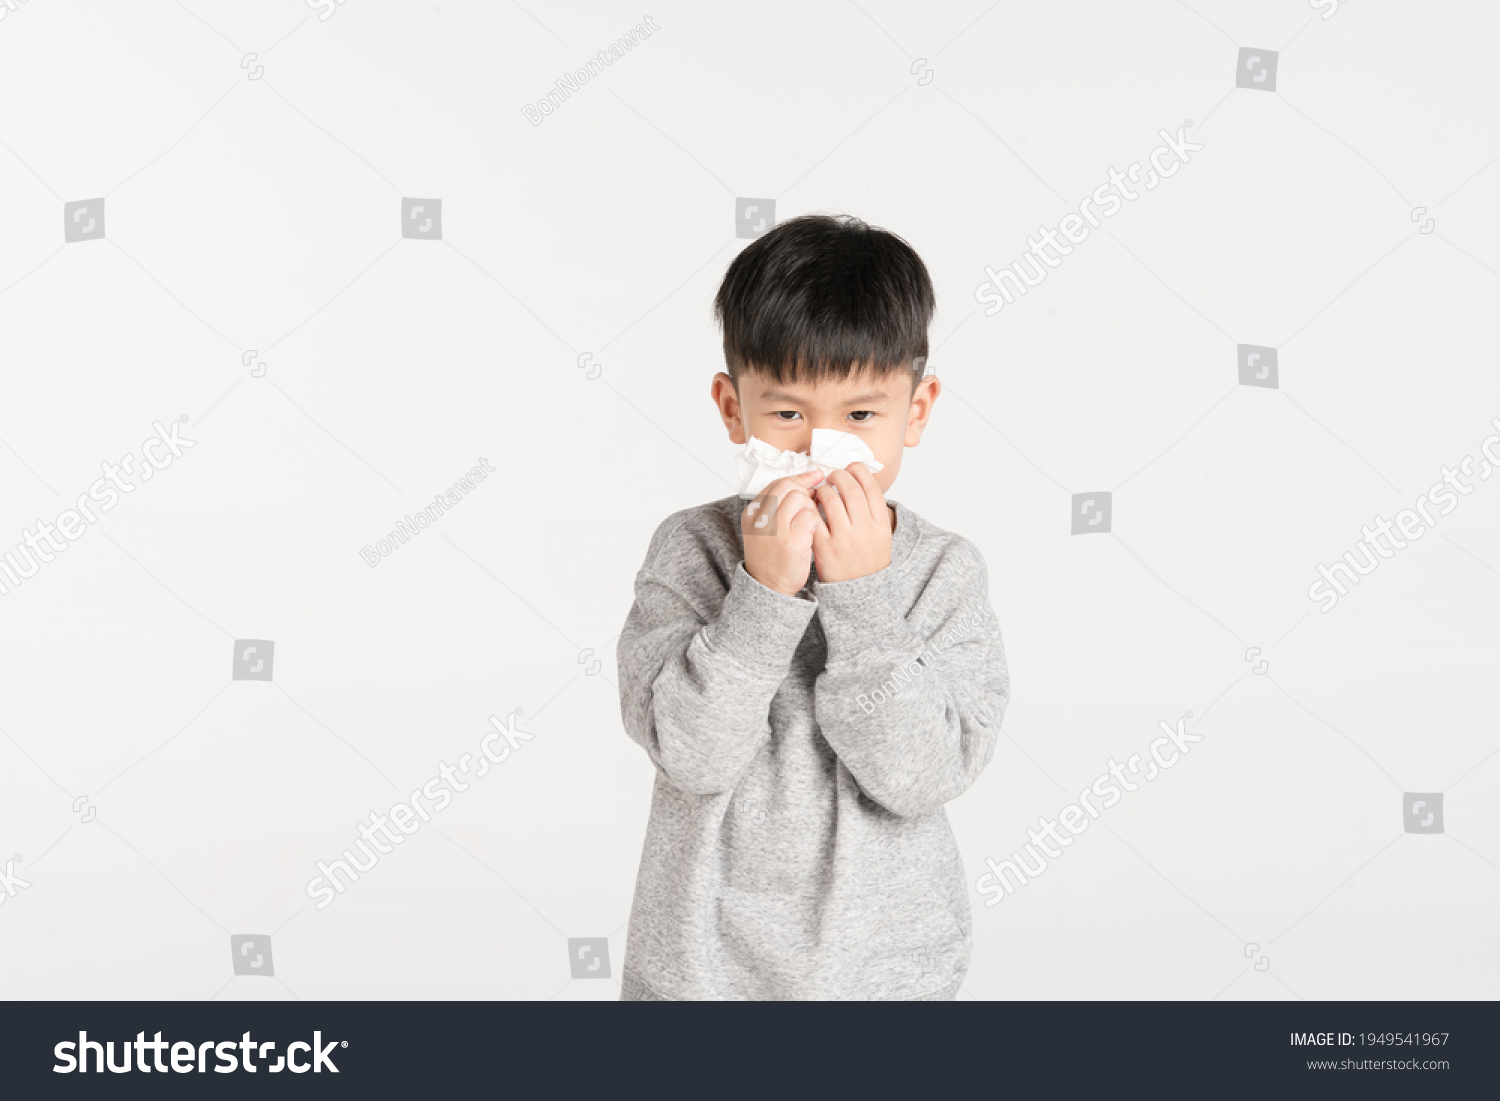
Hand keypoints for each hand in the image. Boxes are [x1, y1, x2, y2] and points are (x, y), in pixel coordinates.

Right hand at [741, 470, 825, 595]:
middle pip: (789, 486)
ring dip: (811, 507)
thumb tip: (807, 483)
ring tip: (810, 522)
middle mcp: (760, 518)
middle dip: (806, 490)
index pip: (777, 484)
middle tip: (814, 500)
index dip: (798, 478)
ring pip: (800, 498)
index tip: (814, 477)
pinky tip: (813, 532)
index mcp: (752, 513)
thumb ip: (779, 507)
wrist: (769, 587)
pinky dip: (816, 521)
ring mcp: (775, 529)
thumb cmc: (772, 558)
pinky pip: (810, 516)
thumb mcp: (765, 529)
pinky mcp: (791, 540)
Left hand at [810, 463, 891, 582]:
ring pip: (831, 499)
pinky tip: (812, 505)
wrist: (859, 590)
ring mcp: (844, 538)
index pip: (871, 487)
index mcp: (880, 524)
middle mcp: (865, 529)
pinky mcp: (826, 547)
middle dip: (839, 475)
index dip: (859, 471)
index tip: (851, 467)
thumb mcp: (881, 534)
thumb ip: (873, 510)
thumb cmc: (868, 558)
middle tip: (833, 475)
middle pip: (851, 489)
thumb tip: (861, 480)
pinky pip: (814, 518)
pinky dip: (811, 506)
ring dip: (824, 489)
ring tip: (822, 490)